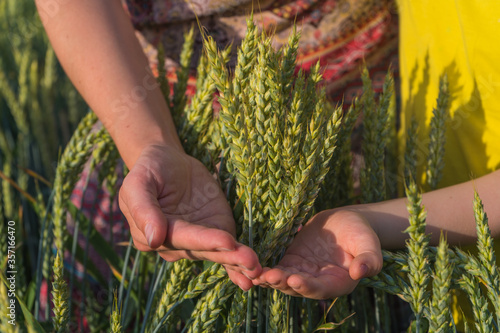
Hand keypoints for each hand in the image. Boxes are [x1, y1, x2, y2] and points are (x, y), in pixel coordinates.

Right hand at [119, 145, 260, 289]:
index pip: (181, 238)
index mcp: (152, 236)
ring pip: (219, 255)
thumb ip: (143, 209)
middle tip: (251, 262)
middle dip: (228, 256)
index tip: (227, 241)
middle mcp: (176, 245)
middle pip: (204, 250)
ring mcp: (198, 242)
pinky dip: (240, 264)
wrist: (168, 161)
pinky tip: (254, 274)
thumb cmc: (149, 170)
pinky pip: (228, 252)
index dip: (204, 240)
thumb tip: (153, 240)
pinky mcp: (216, 234)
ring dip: (238, 262)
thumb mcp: (138, 183)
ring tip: (257, 268)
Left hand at [252, 210, 381, 298]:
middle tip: (269, 277)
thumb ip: (369, 259)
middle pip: (298, 288)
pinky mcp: (292, 262)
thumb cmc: (361, 233)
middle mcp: (318, 282)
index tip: (295, 279)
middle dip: (283, 283)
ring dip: (270, 279)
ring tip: (257, 274)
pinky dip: (265, 270)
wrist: (346, 222)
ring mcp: (303, 273)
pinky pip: (277, 269)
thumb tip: (361, 272)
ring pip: (284, 281)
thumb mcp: (368, 244)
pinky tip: (252, 267)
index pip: (321, 289)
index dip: (307, 286)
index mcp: (338, 283)